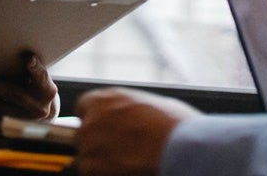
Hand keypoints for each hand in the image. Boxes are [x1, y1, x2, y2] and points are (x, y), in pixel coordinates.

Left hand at [0, 51, 57, 128]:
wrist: (43, 115)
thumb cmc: (35, 88)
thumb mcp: (37, 78)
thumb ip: (27, 70)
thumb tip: (3, 53)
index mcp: (46, 90)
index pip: (41, 77)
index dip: (35, 68)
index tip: (28, 59)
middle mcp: (38, 107)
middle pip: (16, 95)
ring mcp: (25, 121)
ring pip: (0, 112)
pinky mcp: (12, 130)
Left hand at [75, 87, 201, 175]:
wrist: (183, 149)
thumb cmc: (176, 126)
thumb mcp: (155, 104)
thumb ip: (133, 109)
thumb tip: (137, 115)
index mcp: (106, 99)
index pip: (84, 108)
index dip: (95, 120)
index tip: (106, 130)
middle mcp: (93, 118)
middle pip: (85, 134)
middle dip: (99, 143)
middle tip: (123, 152)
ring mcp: (90, 144)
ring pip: (87, 157)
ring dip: (102, 162)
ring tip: (128, 164)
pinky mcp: (92, 168)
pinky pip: (91, 172)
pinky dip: (105, 174)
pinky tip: (127, 171)